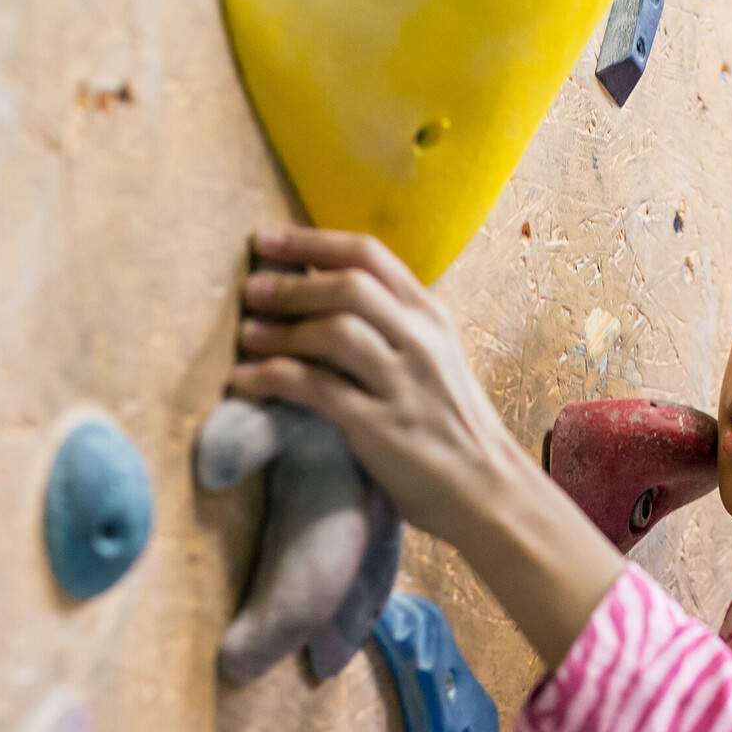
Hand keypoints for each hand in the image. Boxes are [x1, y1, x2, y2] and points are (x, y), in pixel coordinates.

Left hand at [227, 227, 530, 549]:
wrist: (486, 491)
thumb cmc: (450, 425)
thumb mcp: (433, 359)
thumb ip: (391, 325)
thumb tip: (321, 291)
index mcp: (431, 317)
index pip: (369, 256)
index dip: (311, 242)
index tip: (267, 240)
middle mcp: (421, 342)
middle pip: (348, 286)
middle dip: (291, 284)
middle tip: (250, 290)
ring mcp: (404, 383)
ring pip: (334, 332)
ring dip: (280, 330)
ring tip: (247, 334)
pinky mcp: (381, 426)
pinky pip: (316, 389)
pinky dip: (272, 378)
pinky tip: (245, 380)